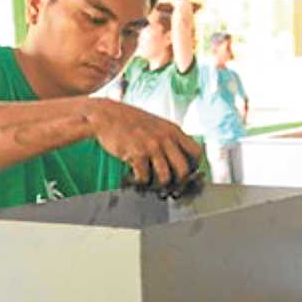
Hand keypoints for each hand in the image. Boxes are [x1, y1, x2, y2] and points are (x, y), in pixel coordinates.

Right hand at [85, 98, 203, 189]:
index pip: (195, 153)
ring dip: (157, 186)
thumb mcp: (157, 125)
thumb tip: (179, 158)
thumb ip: (169, 138)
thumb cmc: (131, 121)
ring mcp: (152, 146)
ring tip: (150, 185)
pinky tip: (134, 179)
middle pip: (183, 170)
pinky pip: (145, 178)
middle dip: (177, 183)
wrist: (106, 114)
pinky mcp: (136, 154)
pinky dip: (140, 183)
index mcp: (173, 130)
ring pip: (165, 178)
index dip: (193, 167)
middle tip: (169, 187)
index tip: (186, 175)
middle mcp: (165, 138)